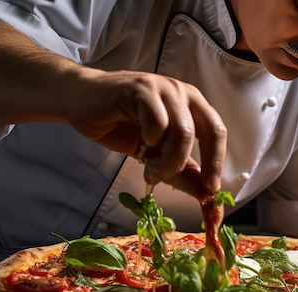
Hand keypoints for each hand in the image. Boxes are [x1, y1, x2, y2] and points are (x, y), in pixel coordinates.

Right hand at [67, 69, 226, 195]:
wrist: (80, 101)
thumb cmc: (119, 124)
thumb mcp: (156, 155)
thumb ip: (181, 172)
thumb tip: (205, 196)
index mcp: (192, 105)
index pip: (217, 133)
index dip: (217, 163)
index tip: (211, 190)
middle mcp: (183, 93)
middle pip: (209, 132)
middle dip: (193, 164)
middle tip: (170, 180)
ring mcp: (164, 88)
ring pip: (183, 132)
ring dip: (168, 160)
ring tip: (149, 166)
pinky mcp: (142, 89)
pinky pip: (158, 122)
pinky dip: (151, 140)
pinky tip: (140, 142)